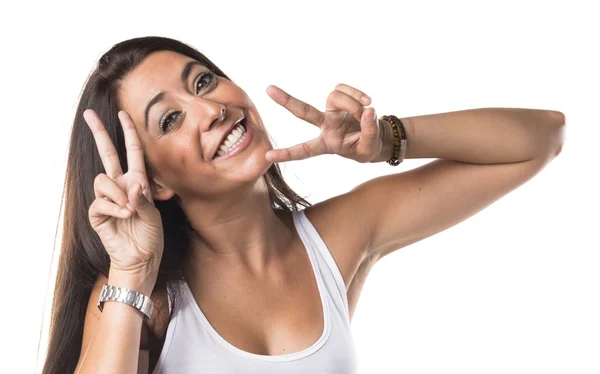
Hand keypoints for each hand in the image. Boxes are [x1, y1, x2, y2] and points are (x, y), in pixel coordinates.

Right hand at [84, 109, 163, 276]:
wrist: (141, 258)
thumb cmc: (150, 235)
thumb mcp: (153, 213)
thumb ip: (143, 197)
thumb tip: (131, 184)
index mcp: (137, 182)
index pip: (132, 152)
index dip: (128, 133)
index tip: (123, 114)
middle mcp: (121, 186)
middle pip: (107, 154)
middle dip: (99, 133)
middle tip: (88, 114)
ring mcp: (108, 198)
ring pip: (102, 180)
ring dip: (117, 194)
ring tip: (130, 211)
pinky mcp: (97, 213)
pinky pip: (100, 202)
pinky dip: (114, 209)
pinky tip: (124, 217)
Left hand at [264, 83, 385, 162]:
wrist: (377, 137)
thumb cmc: (367, 147)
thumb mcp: (370, 148)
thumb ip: (369, 132)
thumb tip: (367, 110)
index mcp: (327, 144)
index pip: (305, 150)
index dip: (288, 154)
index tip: (268, 156)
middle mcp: (325, 125)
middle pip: (304, 112)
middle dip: (287, 101)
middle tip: (269, 89)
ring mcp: (332, 111)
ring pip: (334, 96)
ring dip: (353, 104)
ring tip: (368, 111)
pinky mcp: (340, 99)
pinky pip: (344, 89)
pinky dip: (358, 94)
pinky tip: (368, 102)